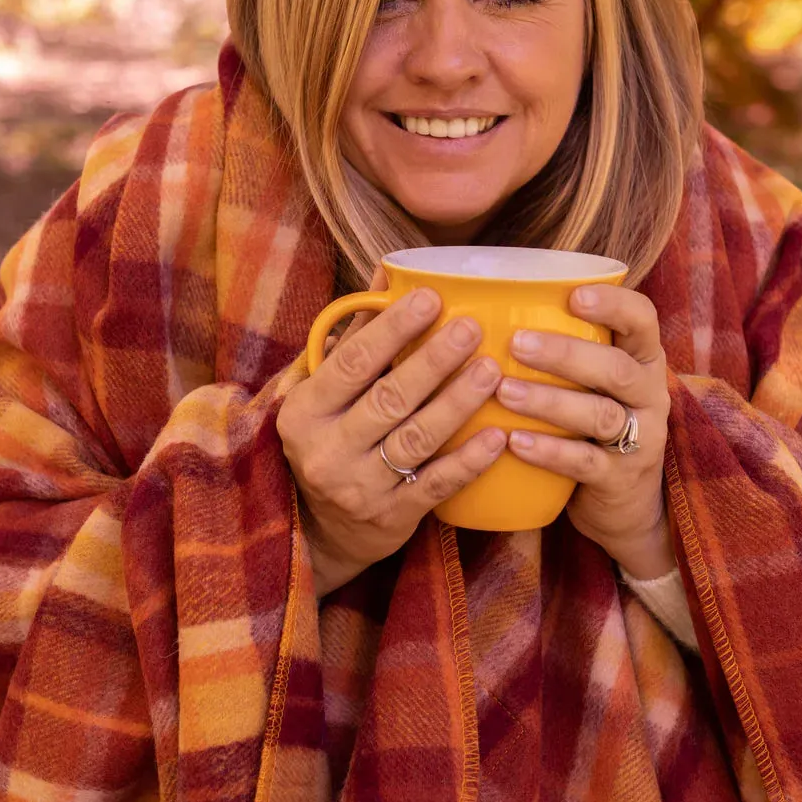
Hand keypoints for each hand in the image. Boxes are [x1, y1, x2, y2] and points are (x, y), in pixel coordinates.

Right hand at [276, 265, 506, 597]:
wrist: (321, 529)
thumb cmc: (329, 436)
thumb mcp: (323, 389)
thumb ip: (354, 333)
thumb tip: (389, 271)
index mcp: (304, 410)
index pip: (351, 362)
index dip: (392, 328)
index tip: (431, 298)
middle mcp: (327, 450)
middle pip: (389, 398)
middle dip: (434, 360)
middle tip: (472, 328)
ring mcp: (360, 488)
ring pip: (417, 439)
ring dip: (458, 402)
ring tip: (493, 370)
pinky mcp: (393, 517)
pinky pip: (437, 485)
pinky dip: (469, 460)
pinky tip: (497, 436)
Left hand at [495, 284, 673, 580]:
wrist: (624, 501)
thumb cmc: (590, 419)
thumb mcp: (591, 379)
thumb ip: (564, 343)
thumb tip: (487, 301)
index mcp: (642, 359)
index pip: (642, 319)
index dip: (614, 304)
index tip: (574, 296)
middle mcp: (649, 394)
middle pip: (616, 368)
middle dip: (566, 354)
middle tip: (516, 344)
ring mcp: (640, 439)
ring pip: (600, 415)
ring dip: (550, 401)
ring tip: (505, 392)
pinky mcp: (620, 479)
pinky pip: (586, 462)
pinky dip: (550, 452)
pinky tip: (515, 442)